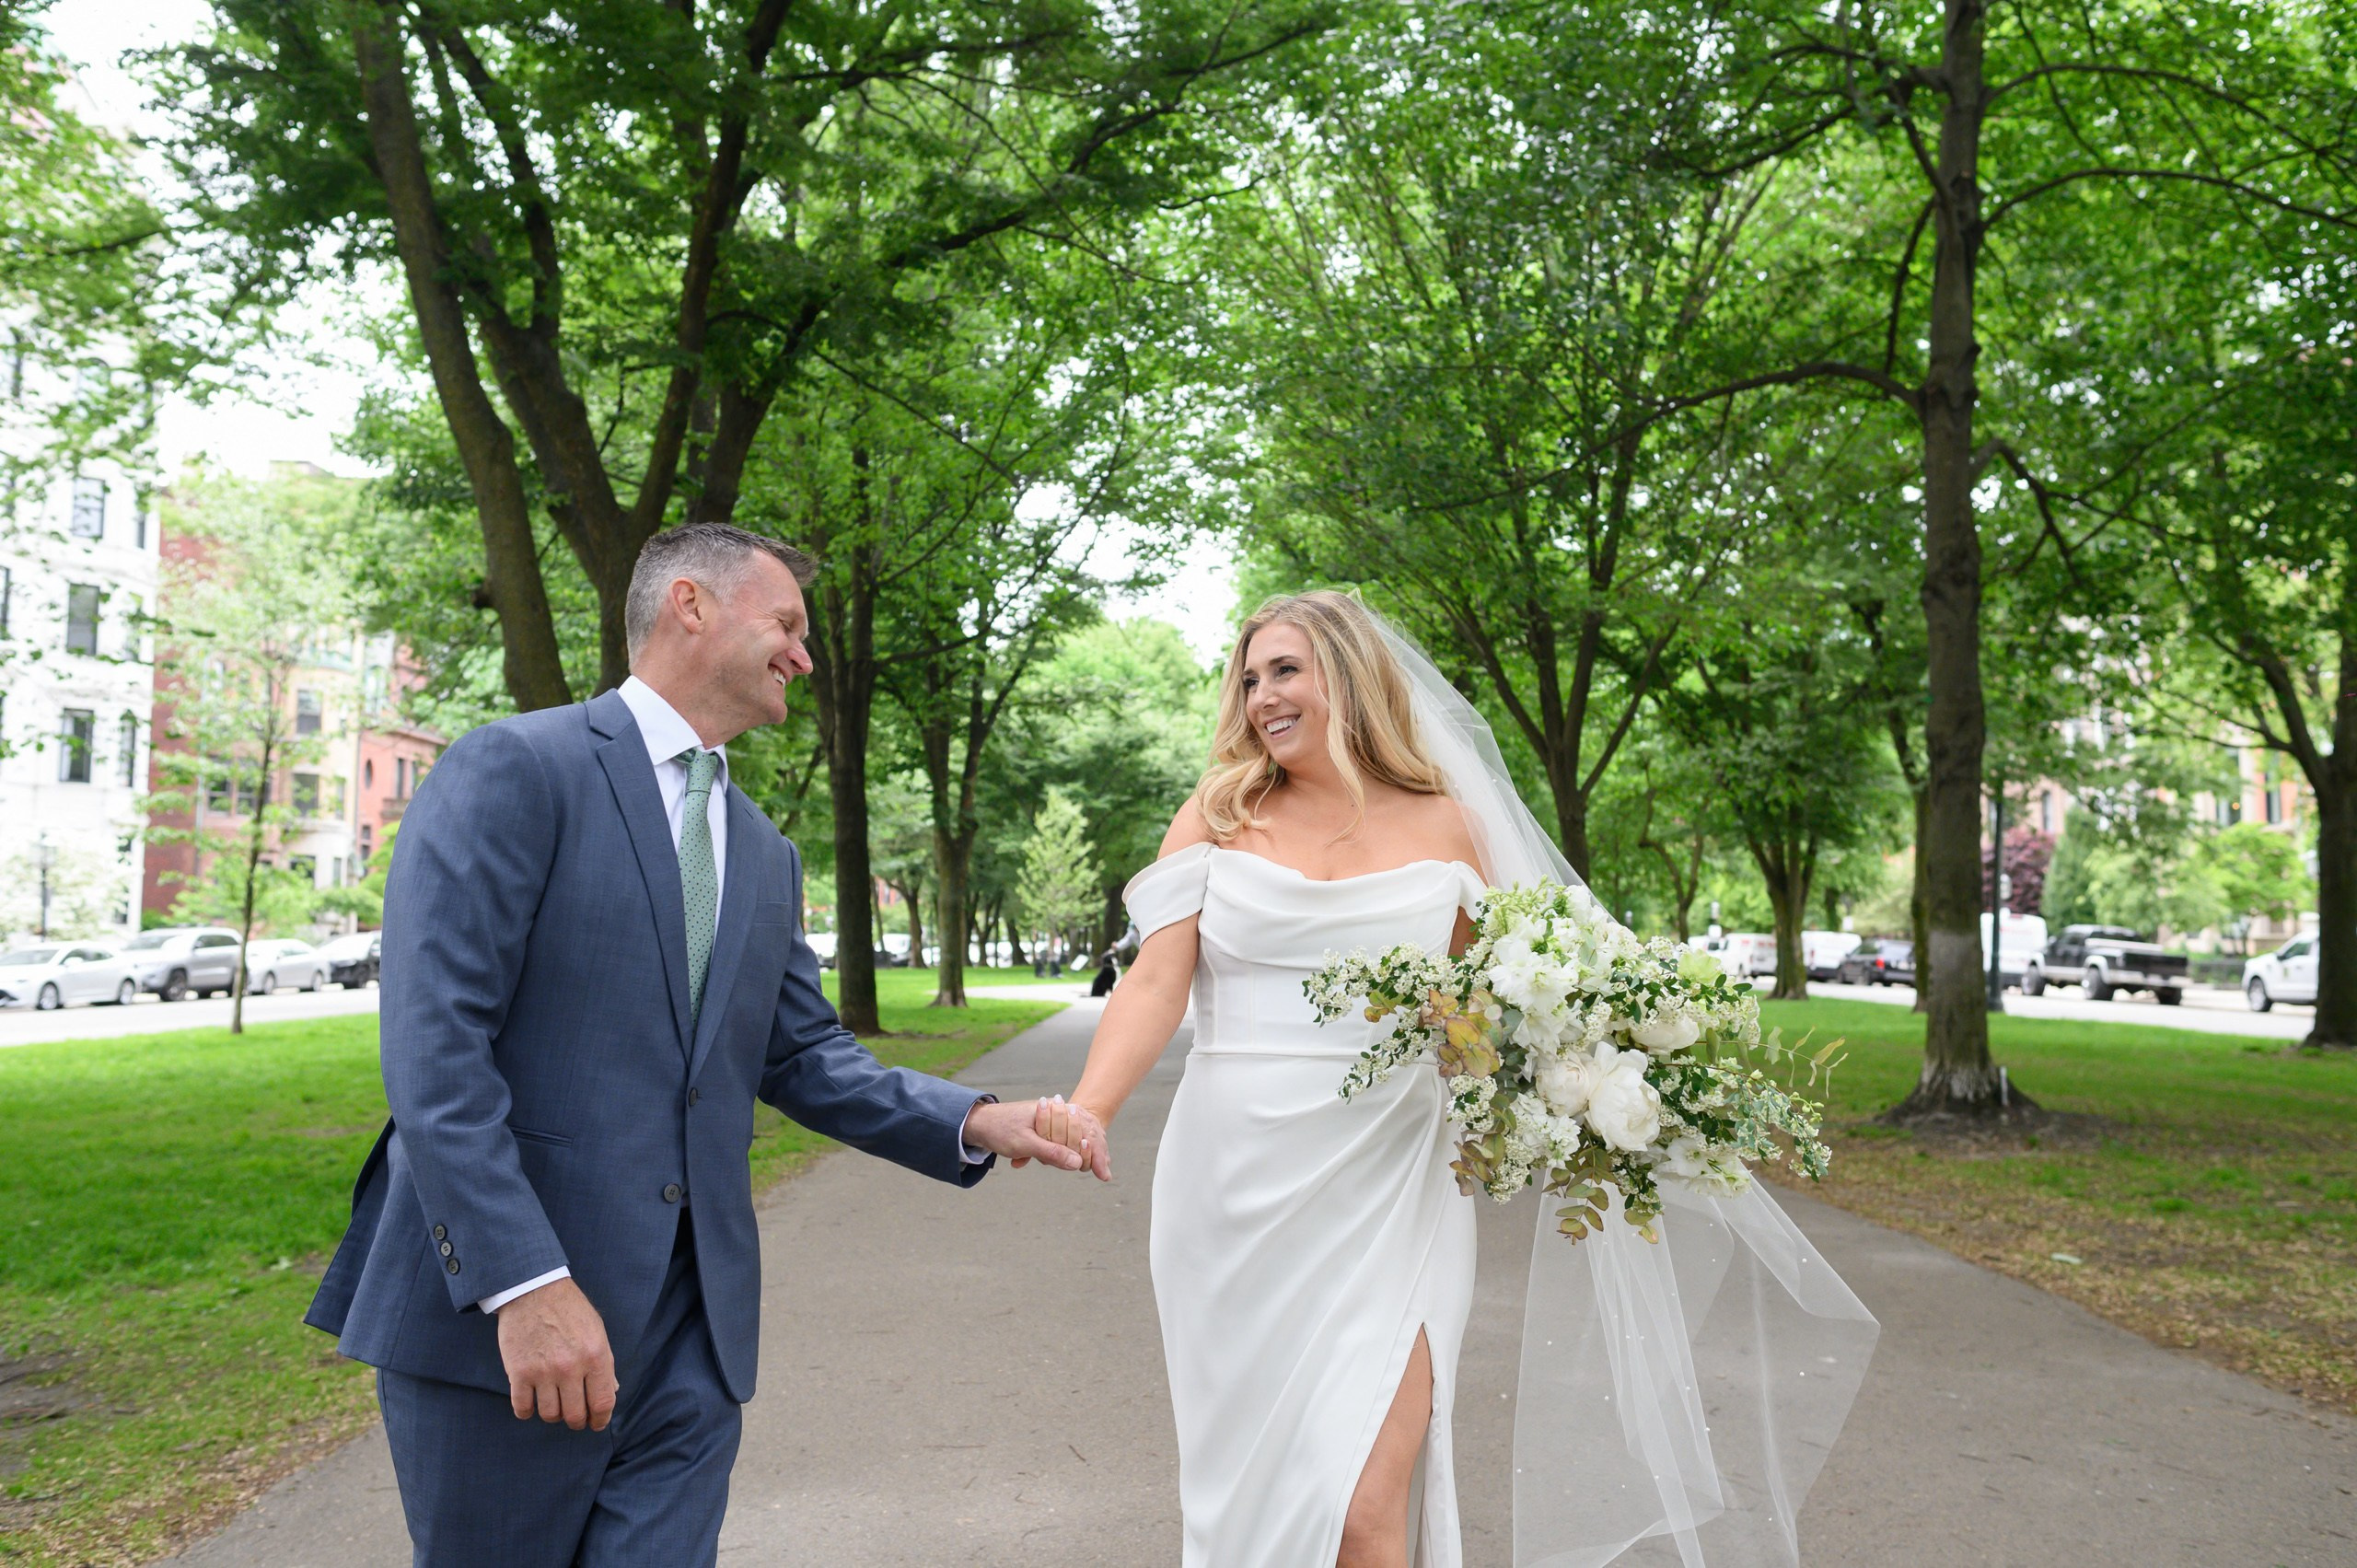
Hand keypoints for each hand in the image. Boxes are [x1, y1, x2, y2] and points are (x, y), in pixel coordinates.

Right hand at [495, 1276, 617, 1430]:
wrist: (533, 1290)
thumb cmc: (569, 1310)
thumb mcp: (597, 1331)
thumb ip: (605, 1364)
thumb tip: (611, 1392)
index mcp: (596, 1356)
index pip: (603, 1403)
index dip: (600, 1419)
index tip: (596, 1423)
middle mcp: (570, 1367)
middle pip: (575, 1415)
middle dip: (577, 1421)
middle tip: (574, 1416)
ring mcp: (543, 1372)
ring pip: (550, 1415)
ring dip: (553, 1414)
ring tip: (554, 1403)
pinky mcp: (518, 1372)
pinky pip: (522, 1408)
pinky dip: (527, 1411)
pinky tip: (531, 1402)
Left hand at [965, 1097, 1111, 1180]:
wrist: (980, 1124)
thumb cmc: (1000, 1130)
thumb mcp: (1025, 1144)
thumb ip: (1051, 1152)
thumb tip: (1077, 1163)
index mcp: (1055, 1111)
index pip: (1085, 1131)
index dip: (1096, 1153)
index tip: (1104, 1173)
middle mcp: (1057, 1112)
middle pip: (1085, 1134)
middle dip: (1095, 1154)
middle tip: (1104, 1173)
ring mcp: (1052, 1121)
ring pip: (1077, 1138)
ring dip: (1084, 1155)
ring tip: (1099, 1169)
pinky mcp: (1046, 1130)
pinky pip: (1065, 1142)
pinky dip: (1071, 1153)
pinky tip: (1079, 1163)